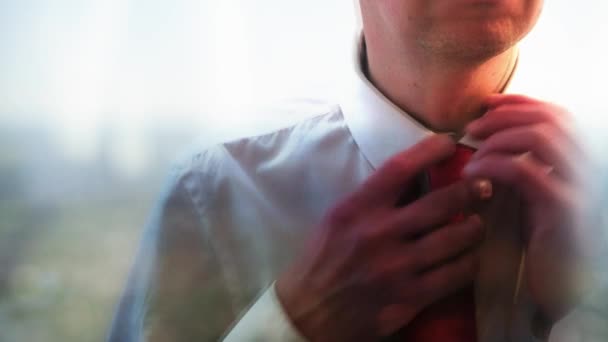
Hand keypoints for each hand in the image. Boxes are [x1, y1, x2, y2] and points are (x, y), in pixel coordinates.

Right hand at [276, 135, 484, 340]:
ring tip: (477, 224)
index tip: (448, 143)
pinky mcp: (409, 297)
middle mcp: (378, 234)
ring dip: (474, 228)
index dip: (429, 150)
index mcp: (357, 209)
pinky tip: (470, 258)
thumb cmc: (323, 259)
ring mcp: (396, 267)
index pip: (399, 168)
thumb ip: (372, 200)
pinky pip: (454, 275)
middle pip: (440, 202)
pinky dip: (469, 263)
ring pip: (454, 239)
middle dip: (470, 190)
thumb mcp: (338, 219)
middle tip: (483, 187)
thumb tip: (414, 178)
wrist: (308, 312)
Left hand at [463, 94, 602, 319]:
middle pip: (548, 118)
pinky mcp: (562, 210)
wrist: (561, 286)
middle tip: (472, 128)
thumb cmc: (541, 241)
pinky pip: (525, 171)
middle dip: (504, 115)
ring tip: (471, 154)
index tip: (486, 103)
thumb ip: (521, 166)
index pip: (555, 113)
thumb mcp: (532, 195)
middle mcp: (586, 167)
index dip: (519, 101)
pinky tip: (473, 174)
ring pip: (540, 137)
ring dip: (497, 139)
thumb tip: (487, 139)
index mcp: (578, 161)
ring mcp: (578, 187)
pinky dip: (493, 165)